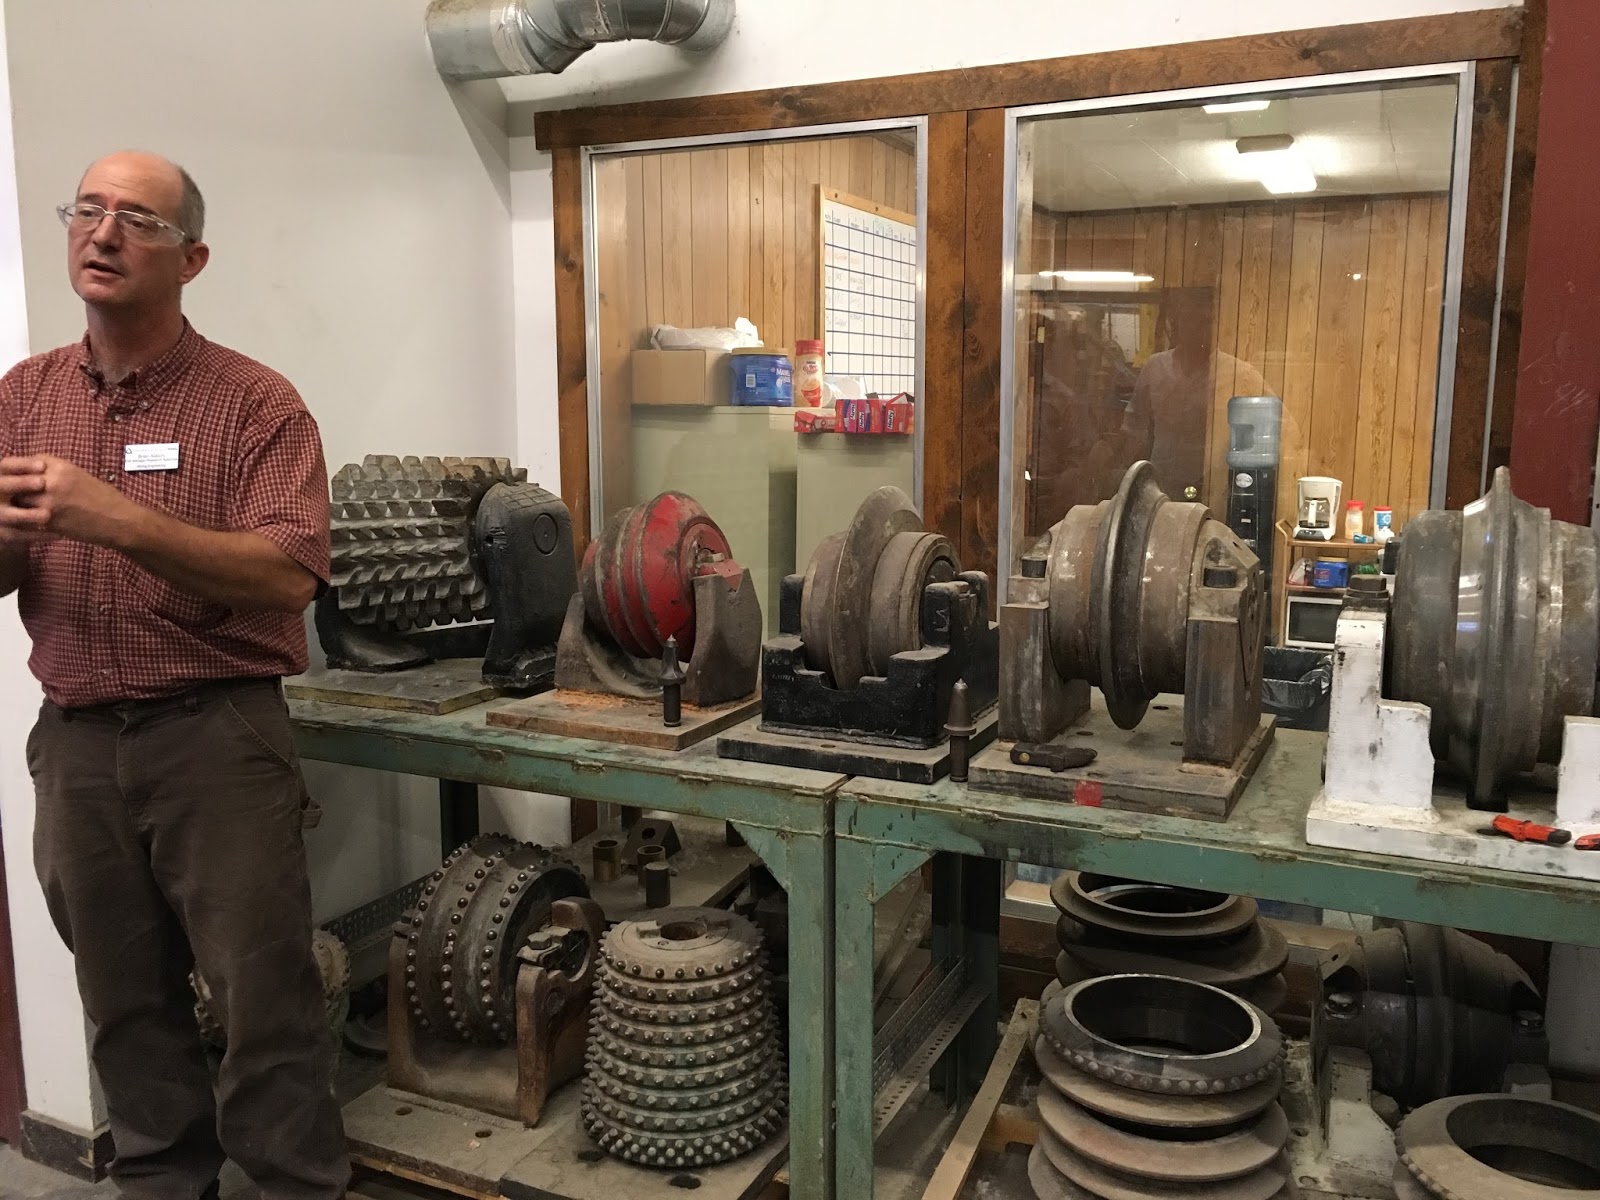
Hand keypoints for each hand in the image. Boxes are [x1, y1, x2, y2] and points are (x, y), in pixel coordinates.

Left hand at [0, 455, 136, 546]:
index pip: (25, 463)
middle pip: (17, 482)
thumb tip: (31, 473)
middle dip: (16, 489)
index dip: (20, 470)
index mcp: (61, 467)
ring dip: (20, 505)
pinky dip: (28, 520)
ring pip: (20, 502)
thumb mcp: (79, 475)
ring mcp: (49, 503)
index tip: (18, 476)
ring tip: (24, 508)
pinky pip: (29, 519)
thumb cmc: (104, 497)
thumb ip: (55, 472)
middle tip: (17, 494)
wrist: (119, 521)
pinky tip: (34, 520)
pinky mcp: (49, 521)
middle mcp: (51, 482)